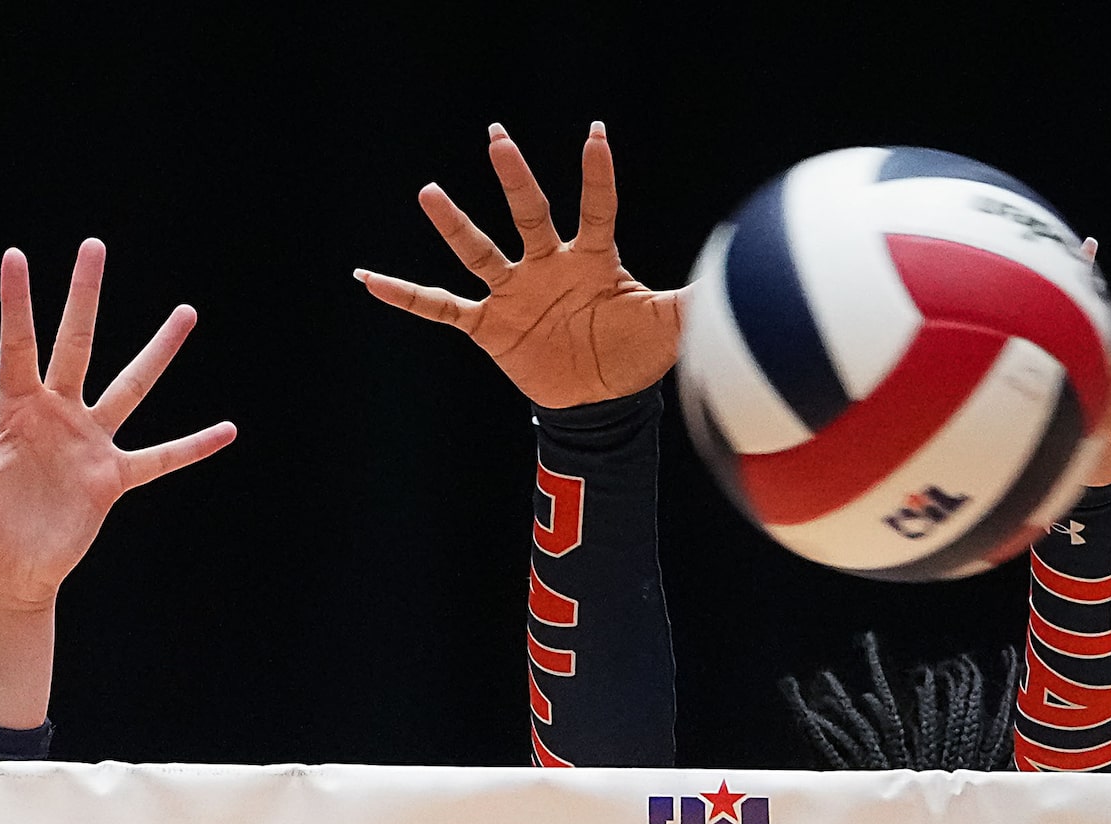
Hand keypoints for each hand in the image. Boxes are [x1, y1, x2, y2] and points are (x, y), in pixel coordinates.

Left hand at [0, 242, 233, 608]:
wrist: (0, 574)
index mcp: (14, 409)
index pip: (16, 344)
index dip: (17, 304)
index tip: (15, 256)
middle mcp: (55, 415)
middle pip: (75, 344)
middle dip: (84, 297)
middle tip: (94, 247)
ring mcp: (87, 444)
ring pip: (130, 388)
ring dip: (157, 354)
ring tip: (186, 314)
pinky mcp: (110, 480)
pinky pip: (159, 459)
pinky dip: (192, 447)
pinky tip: (228, 429)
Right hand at [360, 123, 680, 408]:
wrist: (598, 402)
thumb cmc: (634, 355)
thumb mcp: (669, 327)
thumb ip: (696, 301)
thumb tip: (740, 284)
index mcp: (592, 259)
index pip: (597, 206)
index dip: (596, 175)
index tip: (594, 134)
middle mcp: (547, 266)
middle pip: (528, 213)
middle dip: (514, 176)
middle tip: (498, 137)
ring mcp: (513, 293)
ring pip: (479, 250)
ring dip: (454, 224)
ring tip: (430, 191)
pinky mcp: (488, 326)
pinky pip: (439, 307)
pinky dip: (405, 296)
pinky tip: (370, 280)